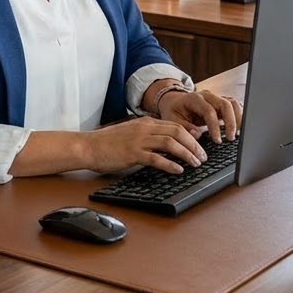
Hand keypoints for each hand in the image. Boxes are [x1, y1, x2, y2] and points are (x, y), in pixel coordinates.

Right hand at [83, 118, 207, 174]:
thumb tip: (165, 144)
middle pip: (177, 132)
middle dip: (194, 144)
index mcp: (145, 122)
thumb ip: (147, 136)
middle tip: (203, 156)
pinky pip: (156, 158)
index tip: (200, 143)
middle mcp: (144, 128)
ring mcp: (139, 140)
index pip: (174, 125)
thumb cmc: (108, 142)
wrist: (89, 146)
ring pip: (170, 143)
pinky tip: (178, 170)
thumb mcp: (131, 133)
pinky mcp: (132, 153)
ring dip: (186, 154)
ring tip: (196, 164)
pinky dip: (170, 164)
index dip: (191, 134)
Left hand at [156, 89, 242, 142]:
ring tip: (237, 134)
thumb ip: (183, 126)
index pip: (209, 110)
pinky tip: (238, 129)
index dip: (215, 126)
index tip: (217, 140)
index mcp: (194, 98)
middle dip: (230, 122)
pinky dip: (238, 116)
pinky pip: (234, 106)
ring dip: (237, 118)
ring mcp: (215, 98)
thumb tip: (197, 134)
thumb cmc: (174, 111)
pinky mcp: (220, 103)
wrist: (175, 101)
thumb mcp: (172, 119)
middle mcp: (207, 96)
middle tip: (230, 138)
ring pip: (232, 103)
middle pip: (225, 104)